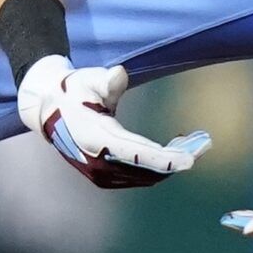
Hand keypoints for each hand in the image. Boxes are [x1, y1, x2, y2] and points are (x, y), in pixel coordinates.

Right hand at [17, 55, 211, 188]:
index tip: (190, 160)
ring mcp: (100, 174)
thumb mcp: (87, 80)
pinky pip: (139, 177)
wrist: (49, 112)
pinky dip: (158, 166)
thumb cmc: (74, 91)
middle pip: (147, 169)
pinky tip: (173, 150)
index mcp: (95, 139)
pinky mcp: (105, 178)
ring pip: (146, 176)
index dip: (164, 159)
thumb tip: (119, 74)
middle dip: (177, 159)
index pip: (136, 154)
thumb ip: (105, 80)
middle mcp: (98, 163)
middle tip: (203, 144)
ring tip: (192, 143)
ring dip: (170, 163)